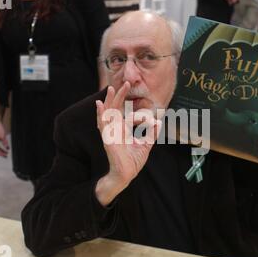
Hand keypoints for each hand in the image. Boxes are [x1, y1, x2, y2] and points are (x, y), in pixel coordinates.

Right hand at [95, 83, 161, 205]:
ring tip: (110, 88)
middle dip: (120, 95)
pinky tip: (99, 105)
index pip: (129, 116)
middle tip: (126, 82)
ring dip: (109, 100)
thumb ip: (151, 133)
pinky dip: (100, 114)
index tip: (153, 122)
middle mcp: (116, 129)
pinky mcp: (108, 138)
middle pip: (115, 108)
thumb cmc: (133, 161)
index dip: (142, 117)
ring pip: (108, 113)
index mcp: (123, 130)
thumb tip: (159, 122)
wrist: (127, 174)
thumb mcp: (145, 145)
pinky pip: (102, 124)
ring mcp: (111, 133)